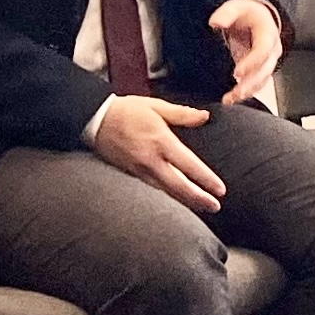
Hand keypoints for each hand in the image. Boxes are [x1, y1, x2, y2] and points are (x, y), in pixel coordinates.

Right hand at [90, 95, 224, 211]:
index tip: (220, 189)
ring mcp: (139, 169)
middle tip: (215, 207)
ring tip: (200, 207)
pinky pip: (151, 190)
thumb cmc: (125, 111)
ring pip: (165, 191)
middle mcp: (151, 159)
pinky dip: (166, 197)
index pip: (189, 165)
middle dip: (198, 199)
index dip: (206, 180)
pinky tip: (175, 200)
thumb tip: (204, 117)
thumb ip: (182, 114)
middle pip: (178, 186)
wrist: (94, 118)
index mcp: (161, 141)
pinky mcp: (129, 174)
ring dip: (184, 201)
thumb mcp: (156, 106)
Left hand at [212, 0, 287, 107]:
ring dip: (247, 91)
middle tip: (235, 92)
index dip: (252, 63)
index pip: (263, 51)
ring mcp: (267, 62)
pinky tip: (231, 99)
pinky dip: (245, 93)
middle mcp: (272, 50)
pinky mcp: (260, 70)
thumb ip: (227, 13)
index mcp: (268, 34)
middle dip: (250, 83)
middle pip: (265, 71)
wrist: (258, 18)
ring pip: (262, 81)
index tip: (237, 72)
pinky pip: (256, 84)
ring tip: (231, 99)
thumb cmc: (248, 14)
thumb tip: (215, 22)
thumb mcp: (237, 7)